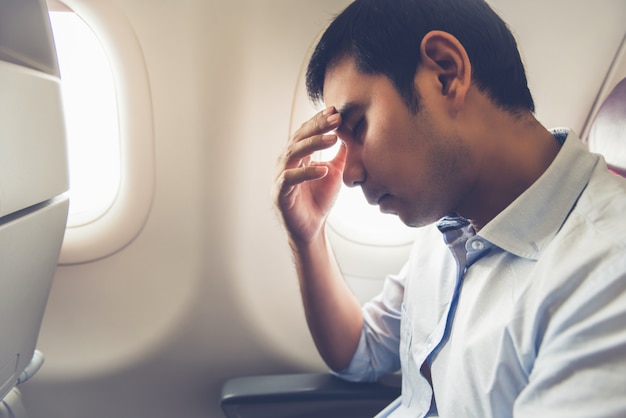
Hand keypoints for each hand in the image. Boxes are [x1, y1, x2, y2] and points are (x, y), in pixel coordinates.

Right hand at [273, 106, 345, 244]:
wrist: (312, 227)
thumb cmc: (319, 199)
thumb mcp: (334, 172)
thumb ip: (340, 155)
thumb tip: (350, 135)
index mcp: (297, 155)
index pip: (306, 132)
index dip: (320, 121)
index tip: (336, 112)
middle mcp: (286, 162)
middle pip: (299, 138)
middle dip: (318, 127)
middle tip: (336, 119)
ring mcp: (281, 176)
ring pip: (293, 153)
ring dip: (313, 144)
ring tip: (332, 139)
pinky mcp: (280, 193)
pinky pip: (291, 178)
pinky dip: (306, 173)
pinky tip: (323, 169)